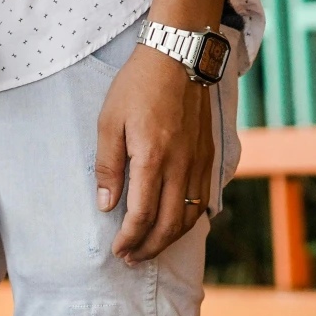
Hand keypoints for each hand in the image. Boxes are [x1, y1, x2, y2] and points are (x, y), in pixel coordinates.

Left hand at [95, 43, 215, 264]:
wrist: (177, 57)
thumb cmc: (137, 86)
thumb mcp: (109, 121)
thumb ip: (108, 165)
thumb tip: (106, 204)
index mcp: (152, 158)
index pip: (142, 215)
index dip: (129, 239)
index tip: (117, 249)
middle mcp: (181, 166)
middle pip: (169, 225)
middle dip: (149, 247)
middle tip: (131, 258)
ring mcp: (199, 163)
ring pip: (190, 217)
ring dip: (170, 239)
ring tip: (150, 247)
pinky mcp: (208, 156)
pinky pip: (203, 200)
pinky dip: (189, 220)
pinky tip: (176, 223)